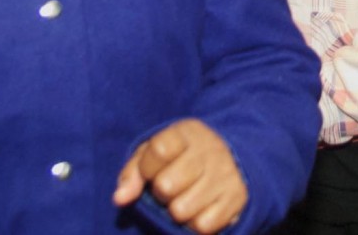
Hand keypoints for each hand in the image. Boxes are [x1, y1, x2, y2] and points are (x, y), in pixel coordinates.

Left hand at [114, 119, 247, 233]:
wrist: (231, 159)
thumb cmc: (180, 158)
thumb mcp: (154, 154)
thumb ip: (133, 173)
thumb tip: (120, 198)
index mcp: (187, 132)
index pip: (159, 150)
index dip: (147, 168)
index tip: (151, 172)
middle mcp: (210, 150)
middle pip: (166, 185)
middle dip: (161, 192)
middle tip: (170, 187)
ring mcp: (226, 174)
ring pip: (181, 210)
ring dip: (176, 210)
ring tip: (184, 198)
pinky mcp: (238, 198)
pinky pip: (202, 226)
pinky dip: (195, 223)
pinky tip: (199, 208)